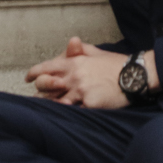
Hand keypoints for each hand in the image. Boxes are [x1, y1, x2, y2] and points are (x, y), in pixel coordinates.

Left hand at [26, 35, 154, 108]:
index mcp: (74, 62)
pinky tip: (65, 119)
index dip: (34, 73)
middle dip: (39, 92)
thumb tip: (71, 43)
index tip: (28, 78)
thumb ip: (80, 50)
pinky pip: (74, 111)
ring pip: (57, 101)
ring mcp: (81, 90)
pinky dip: (69, 114)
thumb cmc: (116, 64)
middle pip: (46, 86)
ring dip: (52, 106)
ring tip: (47, 112)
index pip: (46, 67)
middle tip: (36, 97)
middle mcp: (74, 76)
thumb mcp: (96, 52)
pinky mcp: (90, 103)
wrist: (134, 75)